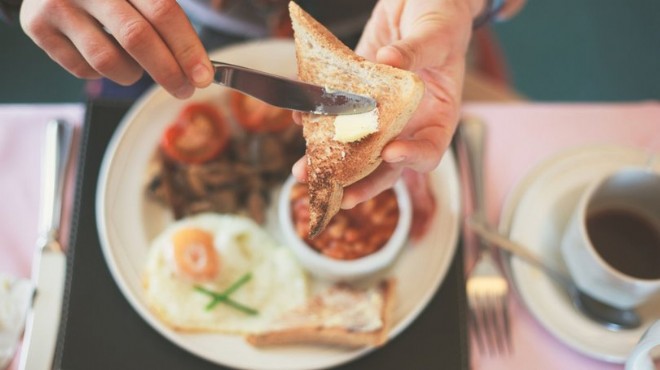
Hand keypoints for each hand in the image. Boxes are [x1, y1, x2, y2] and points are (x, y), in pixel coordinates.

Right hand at [19, 0, 213, 98]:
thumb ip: (169, 15)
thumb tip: (201, 66)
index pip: (163, 11)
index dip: (187, 48)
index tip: (204, 76)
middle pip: (137, 38)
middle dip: (168, 71)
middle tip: (184, 89)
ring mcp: (59, 4)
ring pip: (108, 61)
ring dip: (132, 74)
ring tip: (137, 66)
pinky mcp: (37, 26)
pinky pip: (83, 69)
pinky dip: (102, 73)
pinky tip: (105, 55)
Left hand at [295, 0, 481, 208]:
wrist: (418, 1)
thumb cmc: (442, 18)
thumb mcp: (437, 33)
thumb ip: (416, 50)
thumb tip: (389, 62)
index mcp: (438, 115)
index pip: (428, 151)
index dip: (411, 158)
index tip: (390, 153)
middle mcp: (408, 121)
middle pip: (385, 163)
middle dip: (358, 180)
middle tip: (332, 191)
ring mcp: (381, 111)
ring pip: (356, 145)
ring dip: (329, 160)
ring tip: (303, 170)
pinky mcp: (358, 95)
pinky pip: (338, 113)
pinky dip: (317, 119)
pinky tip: (300, 119)